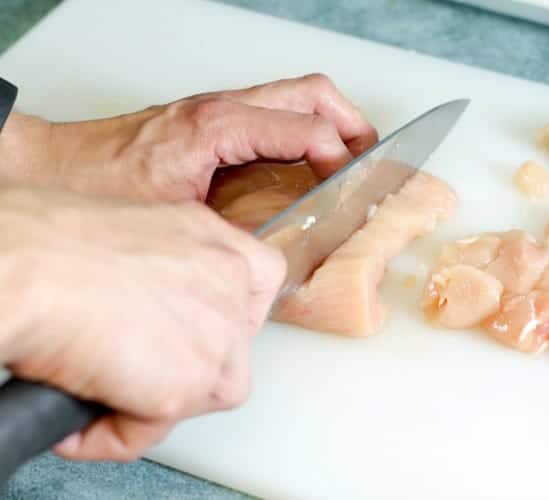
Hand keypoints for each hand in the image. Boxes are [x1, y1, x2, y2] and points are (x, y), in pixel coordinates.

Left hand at [0, 73, 377, 200]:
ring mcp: (221, 110)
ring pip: (297, 94)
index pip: (305, 126)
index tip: (349, 188)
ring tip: (350, 159)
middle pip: (312, 92)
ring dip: (332, 121)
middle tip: (367, 161)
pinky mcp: (215, 121)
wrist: (55, 163)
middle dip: (351, 123)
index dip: (339, 157)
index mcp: (219, 126)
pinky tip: (307, 162)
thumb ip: (232, 229)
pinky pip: (276, 112)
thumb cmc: (100, 183)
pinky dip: (304, 129)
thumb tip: (276, 251)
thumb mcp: (174, 217)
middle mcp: (225, 108)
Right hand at [0, 186, 285, 460]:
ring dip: (154, 403)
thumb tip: (149, 309)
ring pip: (205, 392)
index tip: (202, 325)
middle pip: (233, 345)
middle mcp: (227, 284)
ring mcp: (215, 336)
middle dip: (185, 364)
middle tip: (134, 365)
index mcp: (212, 239)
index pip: (261, 277)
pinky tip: (78, 423)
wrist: (21, 267)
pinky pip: (153, 429)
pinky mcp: (186, 384)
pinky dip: (114, 435)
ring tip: (103, 393)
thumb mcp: (134, 234)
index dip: (233, 309)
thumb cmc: (47, 241)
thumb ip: (166, 266)